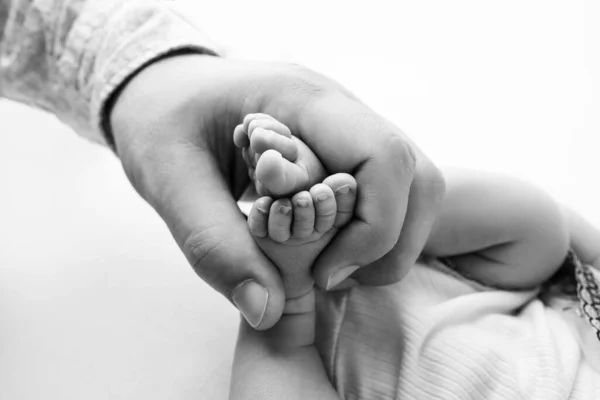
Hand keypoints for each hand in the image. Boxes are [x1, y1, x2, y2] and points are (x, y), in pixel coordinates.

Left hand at [109, 54, 444, 329]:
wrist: (166, 89)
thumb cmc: (162, 121)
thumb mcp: (169, 179)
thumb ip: (214, 244)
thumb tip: (267, 311)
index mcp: (304, 99)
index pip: (384, 156)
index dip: (374, 227)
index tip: (322, 275)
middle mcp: (340, 108)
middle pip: (416, 176)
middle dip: (388, 244)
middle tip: (330, 279)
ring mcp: (347, 128)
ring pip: (414, 186)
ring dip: (387, 242)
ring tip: (331, 270)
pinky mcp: (344, 148)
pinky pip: (388, 192)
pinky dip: (373, 233)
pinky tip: (328, 250)